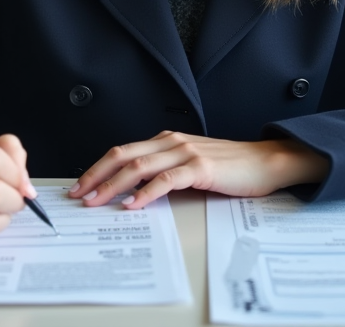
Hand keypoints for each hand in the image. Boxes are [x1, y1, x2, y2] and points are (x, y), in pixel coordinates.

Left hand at [68, 131, 329, 209]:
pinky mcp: (201, 167)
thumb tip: (134, 189)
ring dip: (113, 186)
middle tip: (78, 195)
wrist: (266, 161)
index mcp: (167, 140)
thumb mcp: (191, 163)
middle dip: (96, 175)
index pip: (123, 151)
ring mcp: (186, 152)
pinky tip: (133, 205)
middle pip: (123, 155)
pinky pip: (166, 180)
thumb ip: (166, 170)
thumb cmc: (230, 166)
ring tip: (97, 202)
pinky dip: (146, 193)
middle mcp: (172, 141)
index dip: (98, 167)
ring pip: (139, 167)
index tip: (81, 185)